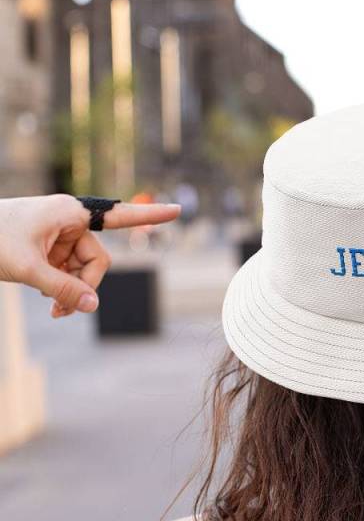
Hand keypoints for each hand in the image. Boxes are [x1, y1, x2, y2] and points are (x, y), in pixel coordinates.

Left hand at [0, 194, 180, 317]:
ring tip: (51, 308)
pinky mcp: (51, 247)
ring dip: (70, 292)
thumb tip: (94, 307)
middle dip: (83, 286)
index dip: (151, 216)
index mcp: (71, 213)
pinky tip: (49, 301)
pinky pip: (70, 272)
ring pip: (84, 270)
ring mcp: (61, 234)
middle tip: (61, 310)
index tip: (178, 211)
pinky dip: (62, 289)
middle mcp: (70, 220)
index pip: (121, 217)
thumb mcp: (28, 269)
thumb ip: (64, 290)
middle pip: (97, 260)